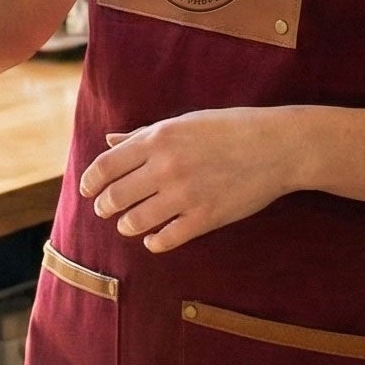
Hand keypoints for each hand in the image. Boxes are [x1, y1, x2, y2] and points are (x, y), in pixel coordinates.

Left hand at [79, 107, 308, 252]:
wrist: (278, 146)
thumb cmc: (229, 128)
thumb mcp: (183, 122)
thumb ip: (142, 135)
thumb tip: (109, 141)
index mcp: (158, 139)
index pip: (106, 166)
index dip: (89, 181)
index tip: (87, 189)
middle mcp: (167, 167)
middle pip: (116, 196)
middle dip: (104, 207)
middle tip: (104, 209)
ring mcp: (186, 194)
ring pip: (136, 221)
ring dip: (126, 226)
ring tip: (127, 225)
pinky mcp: (206, 218)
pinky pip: (166, 239)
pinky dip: (154, 242)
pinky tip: (153, 239)